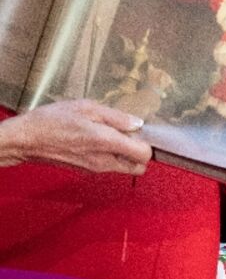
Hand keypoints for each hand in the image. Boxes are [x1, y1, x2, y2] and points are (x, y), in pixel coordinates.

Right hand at [0, 100, 151, 174]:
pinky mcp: (85, 171)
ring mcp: (94, 169)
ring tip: (111, 135)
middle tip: (131, 136)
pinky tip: (97, 141)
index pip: (144, 155)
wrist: (25, 139)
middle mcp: (103, 161)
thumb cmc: (52, 121)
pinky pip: (108, 166)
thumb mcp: (87, 108)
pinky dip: (110, 156)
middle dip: (140, 153)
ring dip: (125, 155)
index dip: (148, 144)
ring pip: (123, 168)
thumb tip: (137, 124)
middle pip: (138, 168)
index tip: (142, 132)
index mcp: (106, 143)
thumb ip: (116, 117)